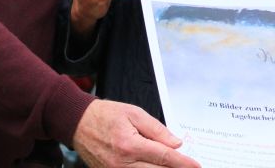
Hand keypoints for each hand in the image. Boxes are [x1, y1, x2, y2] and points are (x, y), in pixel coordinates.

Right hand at [72, 100, 200, 167]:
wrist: (78, 123)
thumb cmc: (105, 115)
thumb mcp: (134, 113)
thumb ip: (156, 129)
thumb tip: (176, 143)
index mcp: (130, 145)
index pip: (164, 156)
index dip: (183, 163)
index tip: (196, 166)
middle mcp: (122, 163)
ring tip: (175, 167)